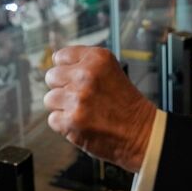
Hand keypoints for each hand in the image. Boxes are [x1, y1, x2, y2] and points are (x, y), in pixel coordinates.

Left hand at [43, 46, 155, 172]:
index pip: (60, 56)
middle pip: (51, 77)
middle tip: (80, 97)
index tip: (74, 77)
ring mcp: (77, 98)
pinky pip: (53, 119)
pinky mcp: (71, 120)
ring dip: (62, 107)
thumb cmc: (126, 105)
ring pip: (50, 99)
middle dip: (62, 88)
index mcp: (97, 58)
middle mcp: (86, 75)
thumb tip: (55, 61)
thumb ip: (84, 63)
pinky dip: (64, 124)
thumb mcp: (110, 70)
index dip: (66, 69)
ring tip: (82, 111)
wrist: (142, 133)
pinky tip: (82, 123)